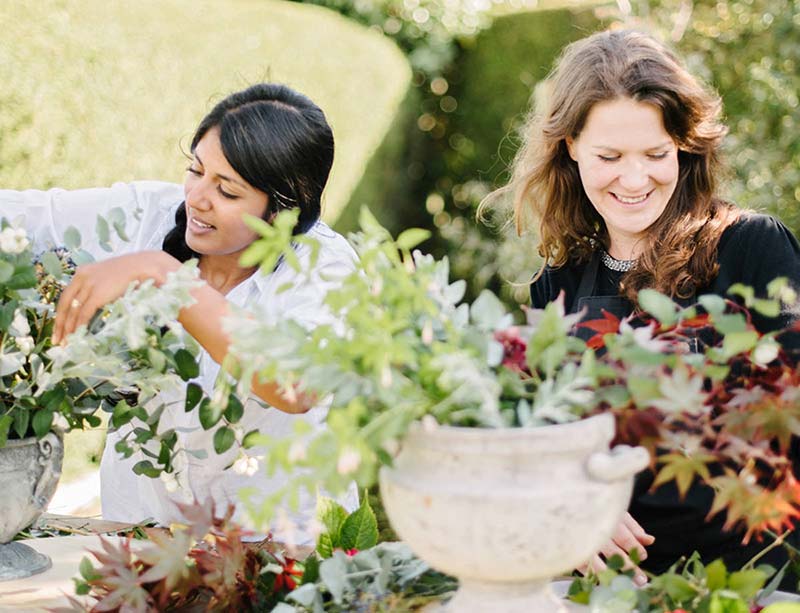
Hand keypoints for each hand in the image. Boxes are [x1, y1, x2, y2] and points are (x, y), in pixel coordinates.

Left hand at [53, 251, 180, 343]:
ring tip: (66, 343)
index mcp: (82, 272)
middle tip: (57, 340)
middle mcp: (81, 277)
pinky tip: (77, 336)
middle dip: (60, 324)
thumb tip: (92, 307)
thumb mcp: (109, 278)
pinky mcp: (97, 295)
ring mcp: (88, 285)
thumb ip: (99, 289)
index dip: (61, 313)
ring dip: (68, 329)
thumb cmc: (132, 272)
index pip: (66, 296)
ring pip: (72, 311)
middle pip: (64, 304)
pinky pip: (83, 313)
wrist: (144, 265)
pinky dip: (79, 326)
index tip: (59, 327)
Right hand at [578, 512, 654, 585]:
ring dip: (611, 575)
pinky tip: (601, 581)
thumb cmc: (597, 508)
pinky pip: (581, 564)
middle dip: (629, 568)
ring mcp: (581, 539)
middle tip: (641, 580)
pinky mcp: (571, 547)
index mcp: (607, 518)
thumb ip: (632, 527)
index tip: (643, 556)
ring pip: (596, 562)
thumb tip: (650, 540)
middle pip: (613, 553)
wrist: (570, 502)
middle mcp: (594, 529)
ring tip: (623, 584)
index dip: (635, 548)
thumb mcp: (616, 512)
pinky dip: (591, 574)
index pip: (624, 538)